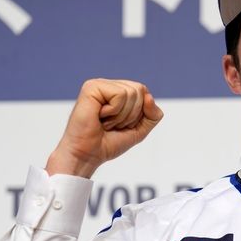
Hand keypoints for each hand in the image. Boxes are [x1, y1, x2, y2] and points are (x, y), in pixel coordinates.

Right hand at [46, 79, 162, 177]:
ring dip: (122, 115)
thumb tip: (149, 96)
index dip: (140, 113)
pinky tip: (99, 116)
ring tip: (105, 122)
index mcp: (118, 92)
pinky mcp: (91, 87)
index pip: (144, 93)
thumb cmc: (108, 143)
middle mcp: (109, 85)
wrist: (88, 155)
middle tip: (113, 124)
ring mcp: (99, 85)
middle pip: (140, 90)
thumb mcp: (140, 130)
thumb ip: (152, 115)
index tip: (123, 125)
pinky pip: (120, 95)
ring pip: (132, 92)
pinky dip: (114, 112)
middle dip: (132, 114)